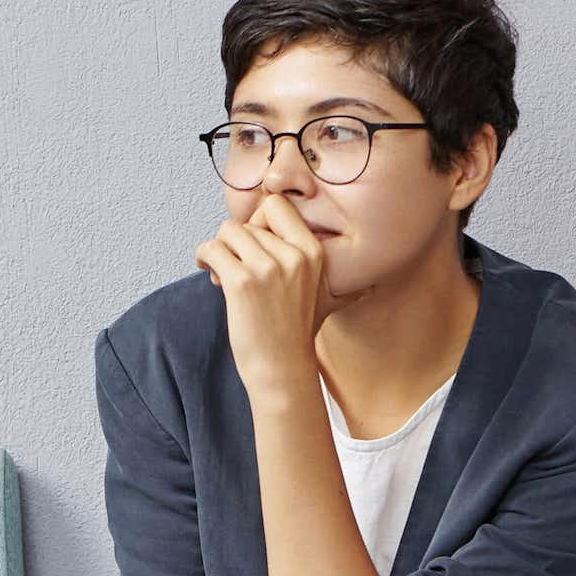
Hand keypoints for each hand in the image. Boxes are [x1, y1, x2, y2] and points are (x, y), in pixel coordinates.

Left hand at [194, 192, 334, 400]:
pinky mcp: (242, 283)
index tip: (250, 244)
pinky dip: (204, 257)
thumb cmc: (296, 333)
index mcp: (313, 252)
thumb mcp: (326, 296)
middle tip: (235, 269)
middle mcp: (294, 255)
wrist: (282, 369)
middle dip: (234, 243)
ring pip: (227, 231)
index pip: (276, 205)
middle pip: (247, 222)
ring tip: (223, 273)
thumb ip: (324, 273)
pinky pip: (212, 249)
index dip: (257, 221)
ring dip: (219, 249)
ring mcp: (268, 268)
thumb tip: (371, 278)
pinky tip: (209, 273)